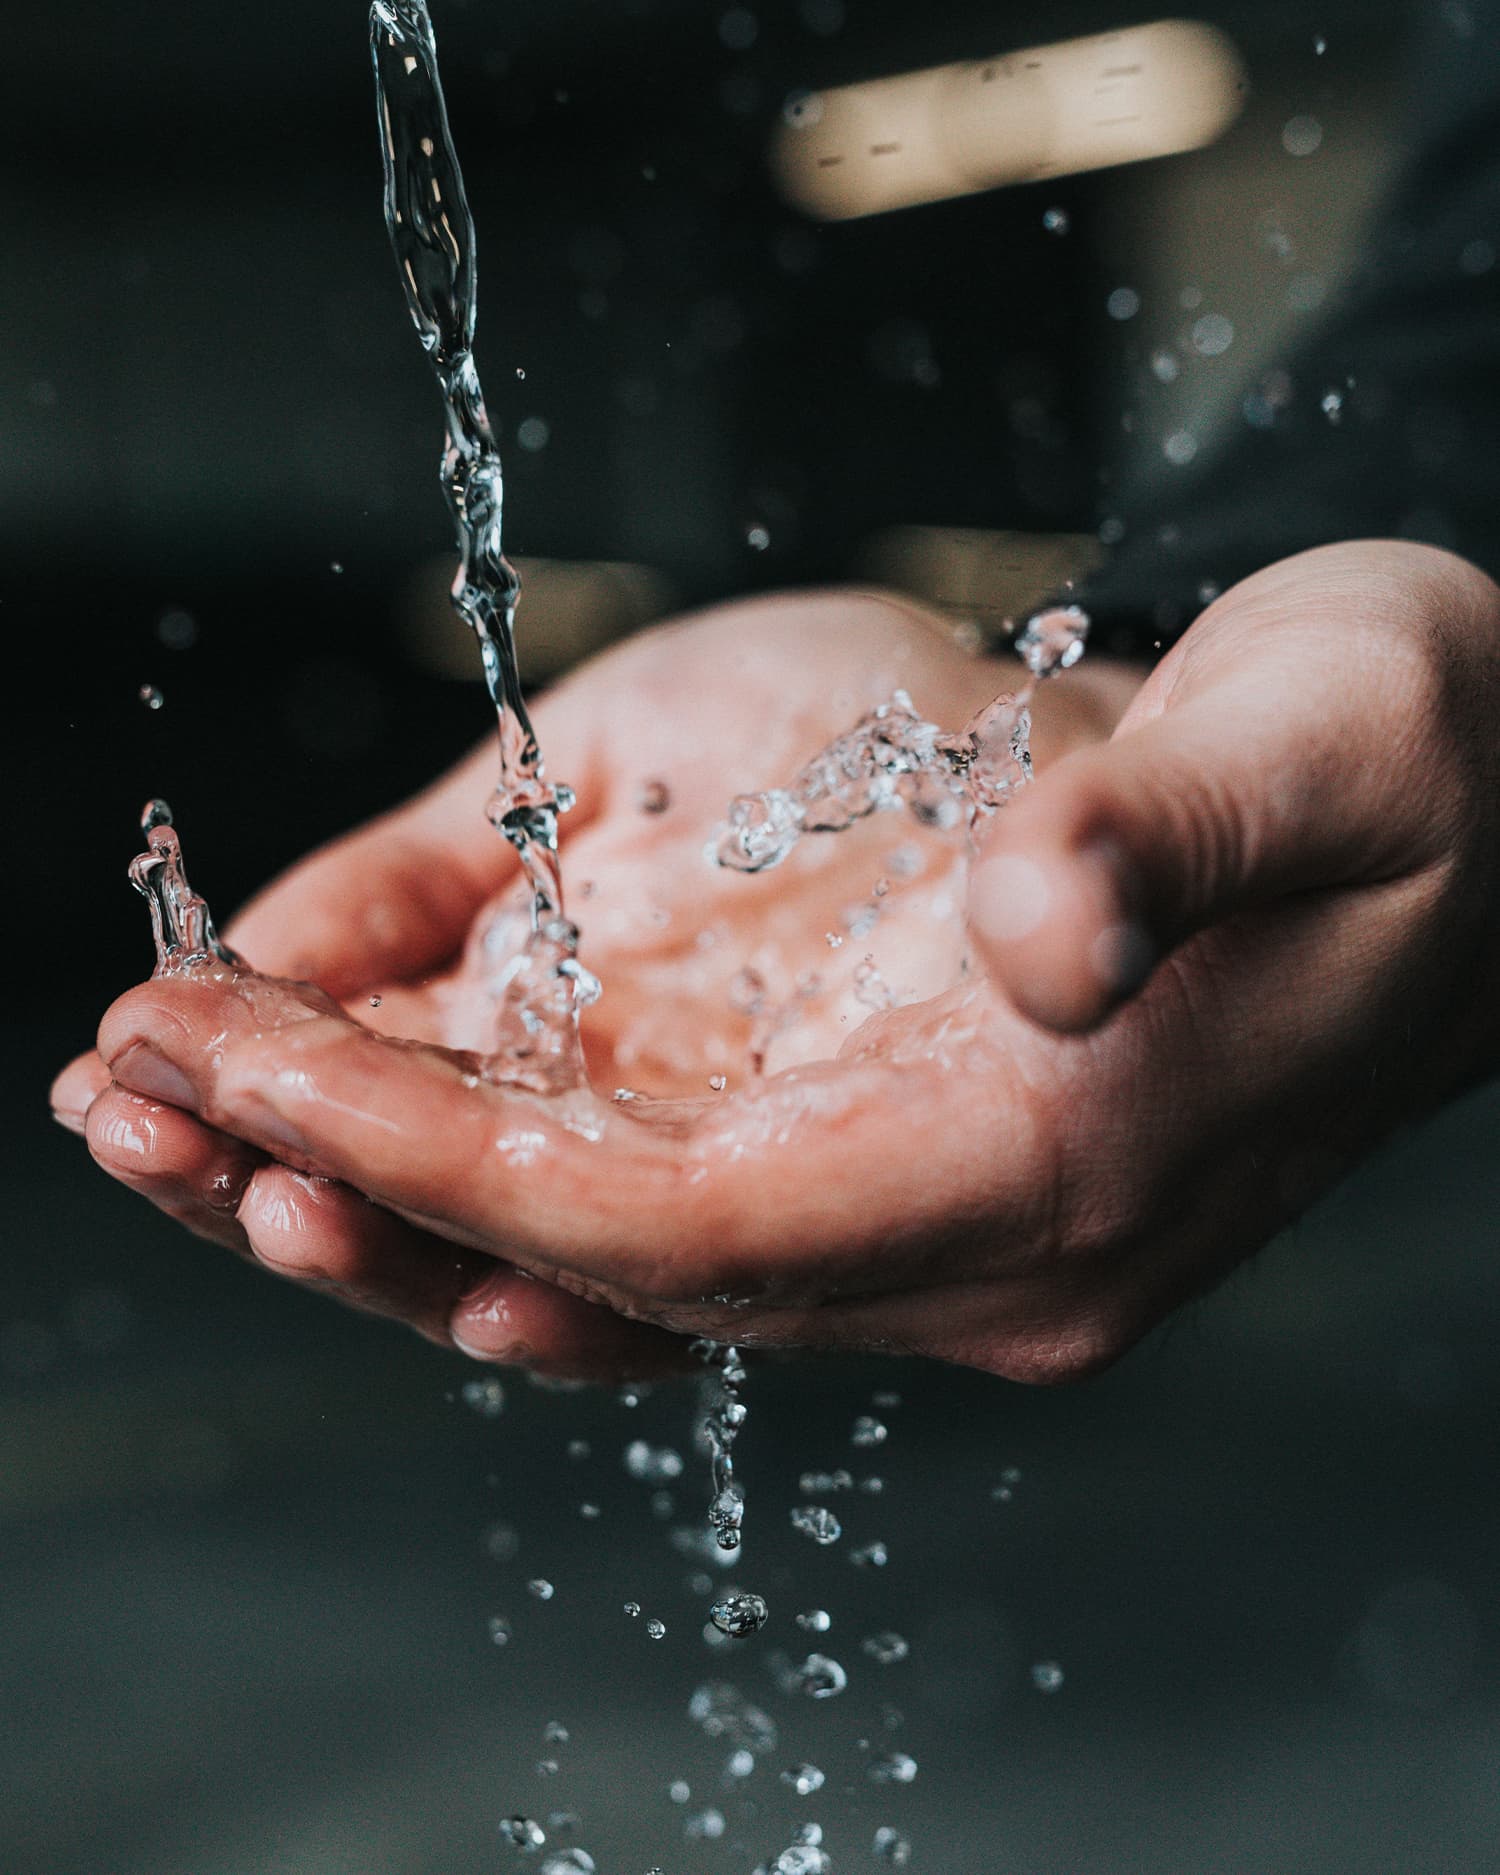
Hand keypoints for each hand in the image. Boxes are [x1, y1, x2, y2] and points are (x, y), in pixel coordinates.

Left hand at [58, 546, 1499, 1378]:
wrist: (1456, 797)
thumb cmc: (1408, 774)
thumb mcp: (1328, 763)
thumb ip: (1171, 856)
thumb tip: (1030, 935)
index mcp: (1051, 1192)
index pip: (698, 1237)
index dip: (461, 1171)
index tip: (252, 1084)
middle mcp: (949, 1239)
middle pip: (598, 1268)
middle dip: (354, 1187)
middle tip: (127, 1103)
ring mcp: (896, 1188)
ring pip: (587, 1233)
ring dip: (370, 1171)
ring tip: (160, 1093)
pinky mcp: (865, 1117)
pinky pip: (631, 1157)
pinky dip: (467, 1120)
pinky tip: (319, 1053)